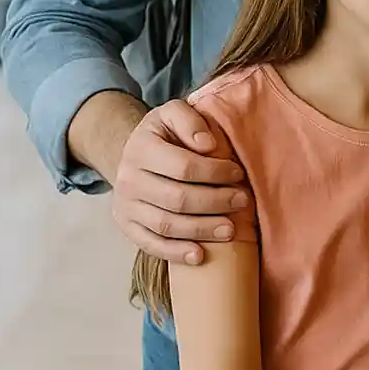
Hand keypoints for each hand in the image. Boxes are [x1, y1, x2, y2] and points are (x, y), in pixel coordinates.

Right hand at [113, 100, 249, 264]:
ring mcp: (126, 206)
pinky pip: (151, 244)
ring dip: (202, 230)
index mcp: (140, 148)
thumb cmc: (164, 134)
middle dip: (215, 202)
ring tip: (231, 230)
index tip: (238, 173)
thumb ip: (190, 120)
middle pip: (177, 199)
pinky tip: (200, 256)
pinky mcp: (127, 226)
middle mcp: (128, 179)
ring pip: (166, 225)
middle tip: (243, 201)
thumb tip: (208, 145)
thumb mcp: (174, 114)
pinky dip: (176, 253)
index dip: (214, 172)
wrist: (133, 154)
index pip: (182, 167)